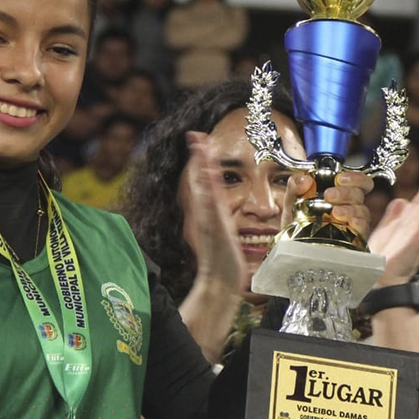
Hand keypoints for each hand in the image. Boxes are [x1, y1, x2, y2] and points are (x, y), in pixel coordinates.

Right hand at [183, 132, 245, 291]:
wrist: (219, 283)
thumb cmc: (223, 261)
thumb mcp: (222, 234)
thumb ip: (219, 219)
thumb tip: (219, 208)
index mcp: (211, 213)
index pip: (206, 181)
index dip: (203, 160)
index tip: (201, 140)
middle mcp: (207, 214)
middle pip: (201, 180)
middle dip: (199, 157)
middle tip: (196, 135)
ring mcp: (209, 221)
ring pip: (204, 189)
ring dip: (202, 168)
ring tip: (201, 148)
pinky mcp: (215, 230)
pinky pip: (211, 207)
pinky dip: (207, 192)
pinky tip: (208, 178)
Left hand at [282, 171, 372, 239]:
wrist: (292, 245)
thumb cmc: (297, 221)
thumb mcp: (292, 200)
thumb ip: (295, 186)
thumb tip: (305, 180)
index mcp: (340, 192)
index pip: (359, 182)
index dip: (355, 178)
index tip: (340, 179)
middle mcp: (350, 206)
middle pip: (359, 194)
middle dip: (345, 193)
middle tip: (328, 195)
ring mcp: (353, 222)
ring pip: (361, 211)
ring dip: (349, 209)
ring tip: (335, 212)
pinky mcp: (355, 238)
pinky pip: (362, 229)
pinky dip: (357, 224)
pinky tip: (349, 223)